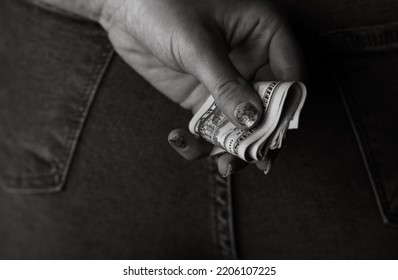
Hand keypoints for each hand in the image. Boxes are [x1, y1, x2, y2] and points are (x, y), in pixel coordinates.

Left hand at [99, 0, 305, 175]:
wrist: (123, 5)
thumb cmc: (164, 6)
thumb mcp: (199, 45)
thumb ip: (226, 84)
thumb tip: (252, 120)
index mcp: (265, 33)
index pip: (291, 77)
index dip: (286, 109)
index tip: (273, 134)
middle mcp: (252, 59)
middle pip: (269, 106)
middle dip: (259, 136)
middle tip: (248, 159)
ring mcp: (227, 80)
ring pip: (241, 122)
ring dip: (232, 146)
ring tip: (221, 165)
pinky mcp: (203, 95)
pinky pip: (212, 123)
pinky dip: (202, 140)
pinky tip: (181, 140)